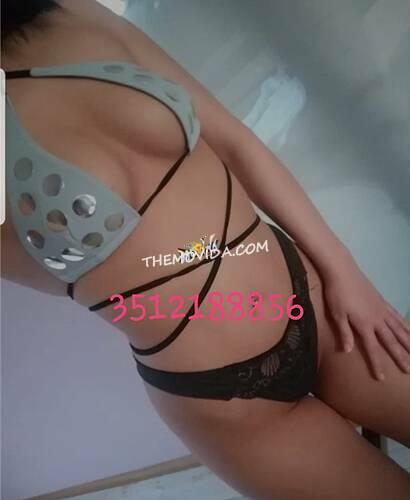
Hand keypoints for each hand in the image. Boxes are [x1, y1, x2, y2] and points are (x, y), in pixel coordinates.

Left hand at [322, 258, 409, 380]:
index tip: (382, 378)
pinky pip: (396, 316)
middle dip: (400, 356)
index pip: (372, 348)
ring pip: (398, 329)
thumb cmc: (336, 294)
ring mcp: (381, 309)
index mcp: (364, 324)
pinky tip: (409, 330)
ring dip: (408, 342)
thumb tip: (347, 351)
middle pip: (390, 341)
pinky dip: (405, 325)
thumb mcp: (337, 315)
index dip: (377, 363)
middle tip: (408, 370)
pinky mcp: (382, 301)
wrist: (343, 271)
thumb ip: (344, 333)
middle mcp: (377, 319)